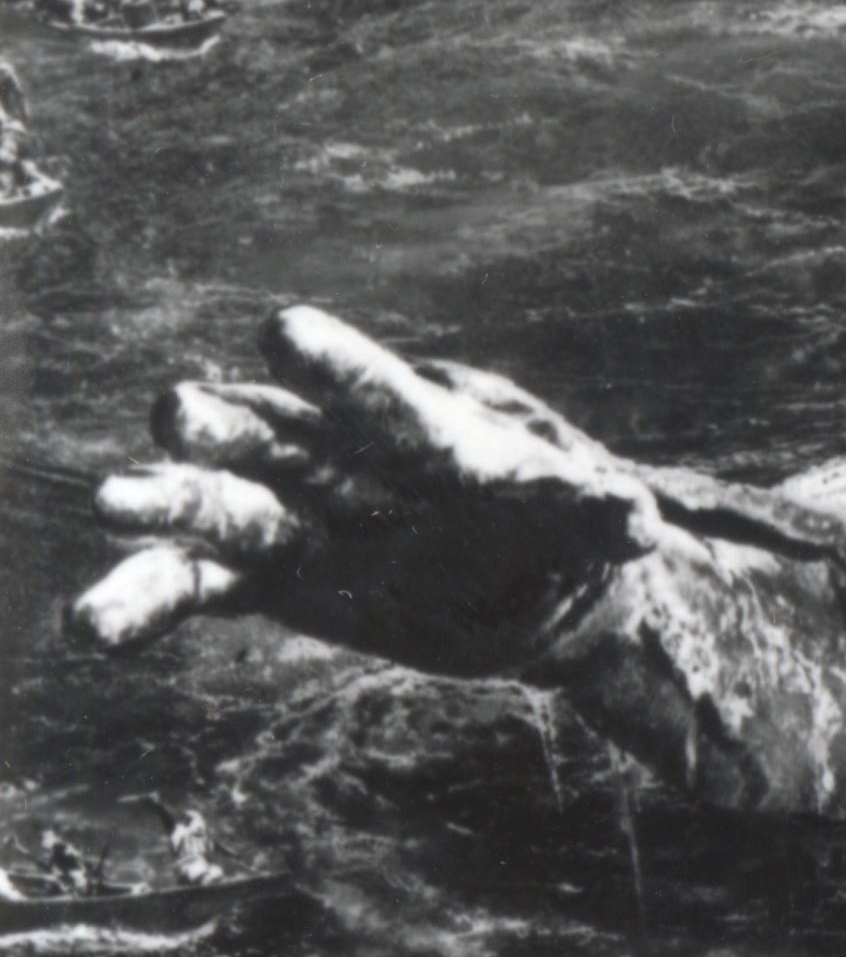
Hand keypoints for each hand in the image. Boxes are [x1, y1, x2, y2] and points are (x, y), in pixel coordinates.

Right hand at [70, 307, 663, 680]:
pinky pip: (197, 585)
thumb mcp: (582, 525)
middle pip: (278, 436)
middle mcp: (341, 458)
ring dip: (165, 503)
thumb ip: (594, 518)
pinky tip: (92, 627)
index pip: (383, 400)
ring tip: (110, 500)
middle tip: (175, 412)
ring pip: (219, 506)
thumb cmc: (552, 533)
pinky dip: (147, 601)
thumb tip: (643, 524)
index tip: (283, 328)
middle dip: (228, 426)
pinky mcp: (267, 575)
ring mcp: (294, 514)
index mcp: (422, 433)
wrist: (516, 580)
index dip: (339, 369)